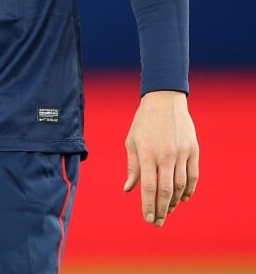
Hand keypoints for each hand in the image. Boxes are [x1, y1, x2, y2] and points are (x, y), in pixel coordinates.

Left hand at [124, 90, 198, 226]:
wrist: (164, 100)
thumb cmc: (144, 122)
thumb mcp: (132, 141)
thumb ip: (132, 166)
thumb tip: (128, 189)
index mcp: (147, 153)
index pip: (148, 187)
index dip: (148, 206)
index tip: (148, 219)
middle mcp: (165, 154)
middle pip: (166, 191)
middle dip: (162, 210)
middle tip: (158, 222)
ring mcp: (181, 152)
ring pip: (180, 186)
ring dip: (175, 202)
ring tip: (169, 210)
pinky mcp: (193, 150)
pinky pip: (193, 176)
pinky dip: (189, 190)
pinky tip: (183, 198)